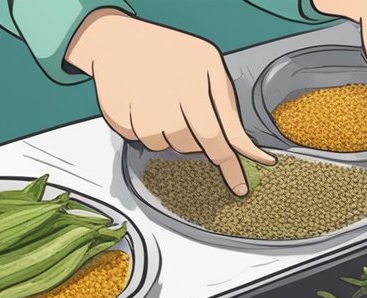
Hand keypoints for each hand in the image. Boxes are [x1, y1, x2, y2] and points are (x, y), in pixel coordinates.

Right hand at [65, 9, 274, 195]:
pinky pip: (131, 137)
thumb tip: (254, 154)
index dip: (229, 165)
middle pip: (185, 144)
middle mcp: (164, 90)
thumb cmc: (174, 57)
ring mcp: (135, 99)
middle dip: (191, 141)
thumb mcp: (212, 74)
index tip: (240, 189)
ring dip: (163, 135)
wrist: (118, 38)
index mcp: (194, 79)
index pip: (215, 135)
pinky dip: (138, 129)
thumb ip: (231, 117)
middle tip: (184, 116)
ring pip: (158, 145)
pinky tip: (138, 105)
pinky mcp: (111, 107)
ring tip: (160, 106)